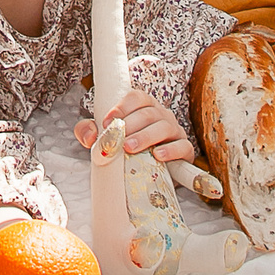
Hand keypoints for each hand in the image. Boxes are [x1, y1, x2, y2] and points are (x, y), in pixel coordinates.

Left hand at [75, 89, 197, 166]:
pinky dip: (171, 150)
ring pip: (164, 127)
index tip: (107, 122)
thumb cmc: (124, 150)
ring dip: (146, 136)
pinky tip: (158, 156)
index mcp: (144, 107)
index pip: (137, 97)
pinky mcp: (185, 151)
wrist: (146, 177)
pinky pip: (183, 147)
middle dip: (131, 125)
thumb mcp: (104, 139)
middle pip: (149, 113)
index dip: (122, 106)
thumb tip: (88, 135)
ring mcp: (175, 132)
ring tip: (130, 148)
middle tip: (118, 139)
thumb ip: (88, 132)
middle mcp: (162, 115)